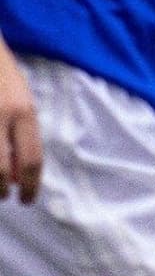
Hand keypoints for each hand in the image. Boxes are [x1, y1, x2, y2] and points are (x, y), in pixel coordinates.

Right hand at [0, 43, 41, 202]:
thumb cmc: (2, 76)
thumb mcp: (21, 102)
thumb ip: (21, 136)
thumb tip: (16, 175)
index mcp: (23, 112)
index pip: (30, 160)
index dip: (29, 185)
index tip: (25, 200)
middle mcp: (0, 115)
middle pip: (0, 170)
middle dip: (1, 190)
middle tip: (4, 196)